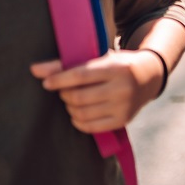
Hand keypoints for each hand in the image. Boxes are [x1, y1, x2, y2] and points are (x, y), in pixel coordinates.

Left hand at [30, 49, 165, 133]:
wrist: (150, 75)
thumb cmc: (118, 64)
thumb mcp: (100, 58)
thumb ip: (67, 64)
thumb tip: (34, 69)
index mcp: (116, 67)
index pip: (80, 75)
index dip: (59, 80)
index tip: (46, 83)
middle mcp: (122, 88)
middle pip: (79, 97)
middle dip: (65, 95)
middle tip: (64, 91)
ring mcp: (124, 106)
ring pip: (82, 113)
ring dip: (70, 108)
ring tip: (72, 101)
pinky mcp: (123, 120)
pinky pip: (91, 126)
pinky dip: (78, 121)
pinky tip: (79, 112)